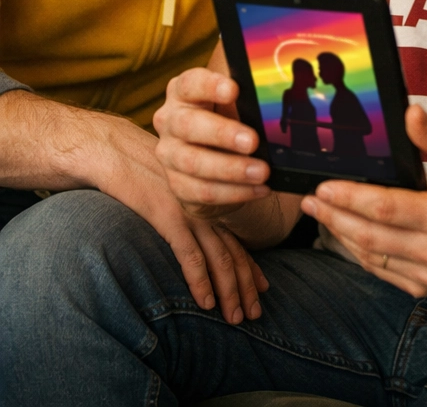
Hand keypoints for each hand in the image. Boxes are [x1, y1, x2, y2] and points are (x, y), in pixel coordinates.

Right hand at [98, 114, 268, 323]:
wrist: (119, 153)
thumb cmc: (144, 172)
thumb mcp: (174, 191)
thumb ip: (189, 211)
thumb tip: (198, 237)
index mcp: (209, 205)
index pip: (236, 241)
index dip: (251, 267)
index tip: (263, 288)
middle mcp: (206, 210)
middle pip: (233, 253)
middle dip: (246, 286)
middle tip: (255, 313)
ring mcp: (190, 214)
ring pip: (218, 259)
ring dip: (229, 291)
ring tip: (236, 317)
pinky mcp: (170, 219)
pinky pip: (190, 256)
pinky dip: (201, 281)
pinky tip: (207, 302)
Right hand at [154, 67, 270, 214]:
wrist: (211, 161)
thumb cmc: (229, 119)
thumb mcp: (238, 102)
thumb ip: (251, 94)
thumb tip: (283, 89)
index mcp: (184, 92)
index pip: (191, 83)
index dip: (210, 86)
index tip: (234, 90)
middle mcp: (171, 120)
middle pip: (188, 125)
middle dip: (223, 134)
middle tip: (253, 141)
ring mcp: (169, 154)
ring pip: (194, 162)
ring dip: (231, 169)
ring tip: (262, 171)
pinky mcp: (177, 184)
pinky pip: (202, 191)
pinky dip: (234, 192)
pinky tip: (259, 189)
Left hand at [301, 105, 426, 296]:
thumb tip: (409, 112)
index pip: (386, 208)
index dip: (351, 198)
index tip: (324, 186)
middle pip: (371, 236)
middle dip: (334, 215)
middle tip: (310, 198)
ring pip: (371, 257)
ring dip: (340, 234)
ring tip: (319, 212)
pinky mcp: (424, 287)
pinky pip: (381, 270)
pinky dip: (358, 251)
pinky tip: (344, 233)